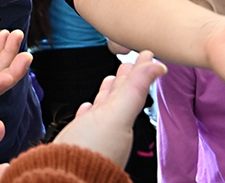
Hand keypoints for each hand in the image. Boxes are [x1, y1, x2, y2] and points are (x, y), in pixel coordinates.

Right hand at [54, 51, 165, 166]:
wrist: (64, 180)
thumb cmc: (92, 153)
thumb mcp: (117, 115)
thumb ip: (136, 89)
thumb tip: (160, 65)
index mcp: (123, 120)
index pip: (134, 89)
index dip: (140, 70)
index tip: (146, 53)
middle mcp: (111, 128)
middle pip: (121, 98)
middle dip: (125, 79)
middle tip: (129, 62)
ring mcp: (94, 135)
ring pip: (105, 108)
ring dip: (108, 92)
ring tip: (110, 79)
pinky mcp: (77, 142)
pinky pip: (87, 122)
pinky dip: (89, 111)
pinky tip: (87, 107)